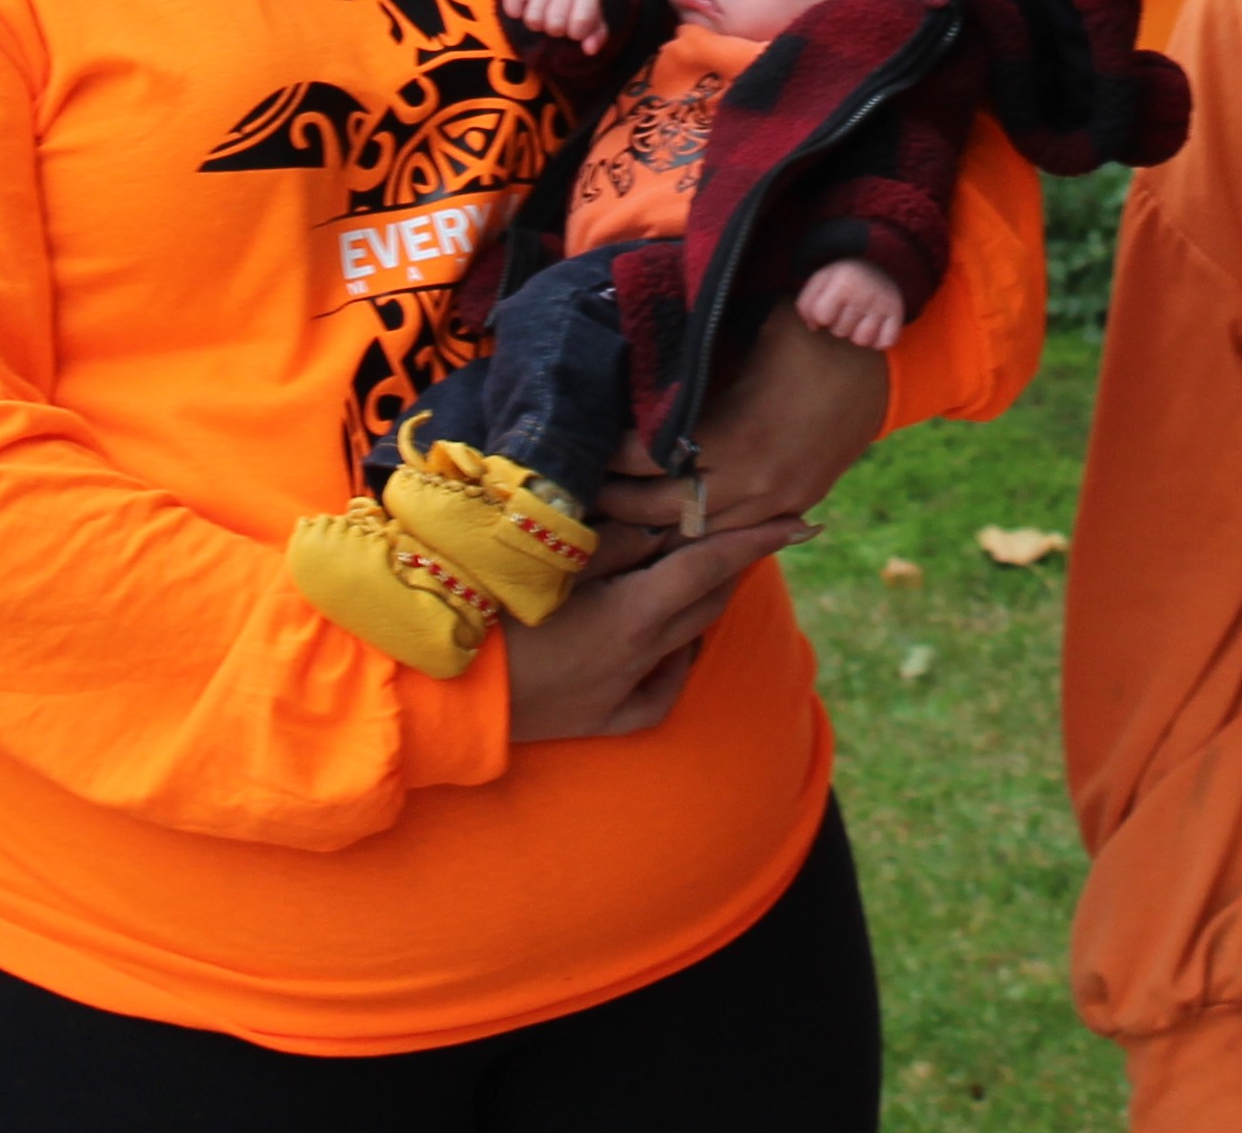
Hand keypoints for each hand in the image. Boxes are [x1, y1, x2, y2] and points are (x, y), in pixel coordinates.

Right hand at [502, 0, 605, 43]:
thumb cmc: (579, 11)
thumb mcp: (594, 23)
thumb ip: (596, 37)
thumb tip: (589, 49)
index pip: (579, 23)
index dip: (575, 34)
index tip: (576, 30)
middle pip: (554, 25)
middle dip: (556, 31)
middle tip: (558, 24)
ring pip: (532, 19)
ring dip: (537, 24)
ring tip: (544, 17)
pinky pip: (512, 0)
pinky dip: (514, 11)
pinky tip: (524, 11)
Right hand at [503, 511, 799, 742]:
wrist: (438, 695)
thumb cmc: (486, 613)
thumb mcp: (550, 561)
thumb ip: (609, 541)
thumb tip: (651, 526)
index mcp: (632, 613)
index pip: (711, 563)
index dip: (757, 539)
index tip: (802, 523)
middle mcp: (639, 656)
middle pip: (706, 600)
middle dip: (730, 562)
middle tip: (736, 526)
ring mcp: (621, 692)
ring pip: (687, 640)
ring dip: (701, 601)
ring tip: (699, 568)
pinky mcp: (599, 719)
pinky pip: (660, 690)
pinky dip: (675, 660)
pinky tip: (672, 646)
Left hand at [595, 306, 890, 547]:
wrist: (878, 356)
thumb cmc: (806, 329)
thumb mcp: (750, 326)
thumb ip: (695, 352)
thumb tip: (633, 347)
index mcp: (739, 435)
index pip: (653, 461)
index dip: (613, 456)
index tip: (588, 444)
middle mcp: (757, 480)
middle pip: (665, 510)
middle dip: (621, 501)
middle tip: (587, 487)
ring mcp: (779, 499)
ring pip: (699, 534)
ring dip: (658, 524)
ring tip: (617, 509)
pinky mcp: (796, 505)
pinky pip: (736, 535)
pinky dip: (700, 530)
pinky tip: (669, 521)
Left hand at [793, 260, 907, 350]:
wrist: (880, 264)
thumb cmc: (844, 278)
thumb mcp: (820, 280)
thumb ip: (806, 303)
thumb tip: (813, 327)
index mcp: (844, 280)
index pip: (822, 316)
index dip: (822, 315)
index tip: (829, 306)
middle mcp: (865, 292)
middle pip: (840, 331)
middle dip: (838, 324)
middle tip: (846, 309)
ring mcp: (883, 304)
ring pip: (862, 340)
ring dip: (857, 334)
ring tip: (859, 319)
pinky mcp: (897, 314)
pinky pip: (885, 343)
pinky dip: (879, 340)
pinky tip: (875, 327)